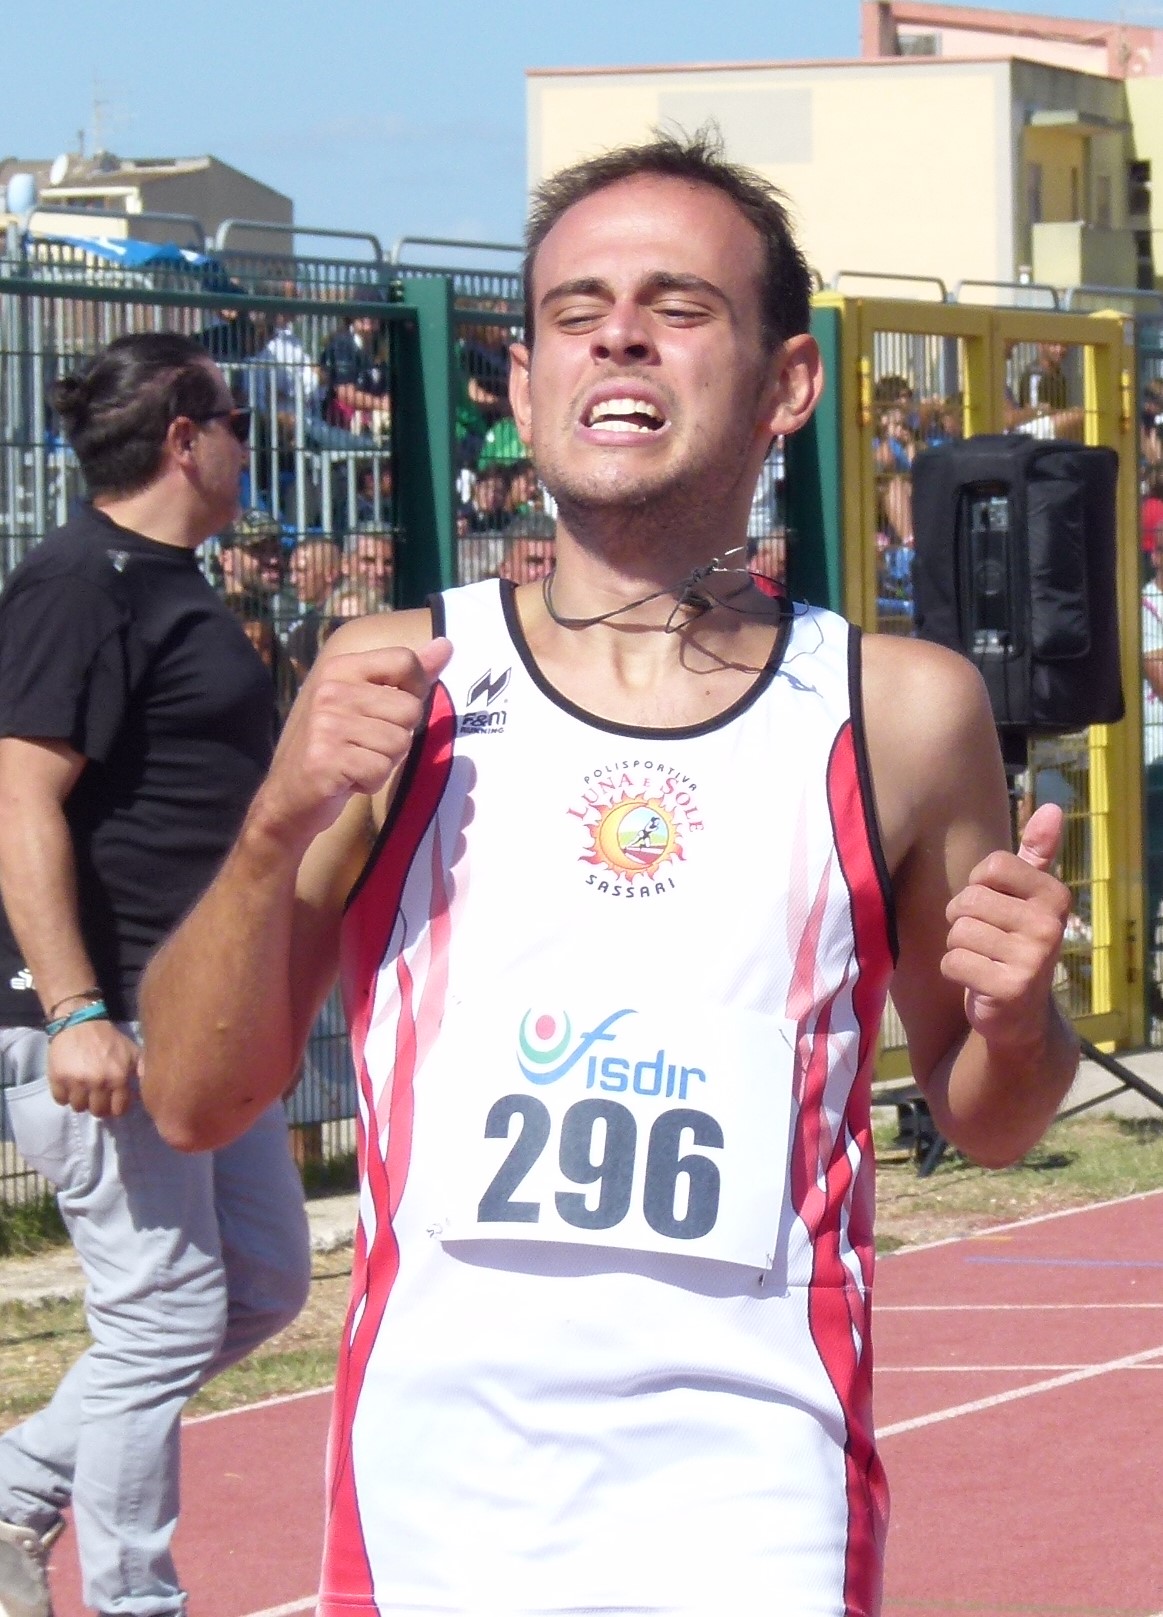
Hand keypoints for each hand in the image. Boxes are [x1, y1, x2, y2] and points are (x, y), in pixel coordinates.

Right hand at [47, 1018, 139, 1116]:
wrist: (80, 1023)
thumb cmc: (109, 1040)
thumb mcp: (133, 1052)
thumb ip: (143, 1071)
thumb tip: (150, 1091)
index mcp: (118, 1078)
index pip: (118, 1110)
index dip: (116, 1107)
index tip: (112, 1102)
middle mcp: (98, 1082)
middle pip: (97, 1112)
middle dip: (98, 1106)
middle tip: (96, 1096)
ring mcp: (76, 1082)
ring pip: (78, 1107)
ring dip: (81, 1101)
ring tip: (82, 1090)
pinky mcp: (57, 1078)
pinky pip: (60, 1100)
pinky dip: (64, 1095)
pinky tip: (69, 1085)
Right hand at [254, 637, 452, 850]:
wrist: (289, 796)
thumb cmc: (335, 746)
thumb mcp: (366, 702)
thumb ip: (407, 675)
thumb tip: (446, 644)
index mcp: (340, 668)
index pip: (404, 661)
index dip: (415, 690)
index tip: (393, 710)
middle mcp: (330, 690)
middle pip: (409, 709)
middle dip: (397, 736)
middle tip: (364, 746)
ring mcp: (325, 724)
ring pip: (399, 743)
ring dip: (384, 762)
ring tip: (354, 761)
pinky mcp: (325, 759)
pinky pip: (380, 770)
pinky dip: (370, 782)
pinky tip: (346, 779)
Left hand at [941, 803, 1071, 1052]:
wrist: (1020, 1014)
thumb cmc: (1013, 943)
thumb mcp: (1028, 896)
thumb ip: (1036, 854)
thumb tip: (1053, 807)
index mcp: (1054, 896)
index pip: (989, 868)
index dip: (977, 887)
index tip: (993, 907)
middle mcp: (1050, 925)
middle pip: (967, 901)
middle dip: (962, 920)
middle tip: (984, 939)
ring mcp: (1033, 958)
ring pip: (958, 932)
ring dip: (958, 947)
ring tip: (983, 959)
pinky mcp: (1010, 988)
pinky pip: (953, 962)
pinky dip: (955, 971)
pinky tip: (977, 980)